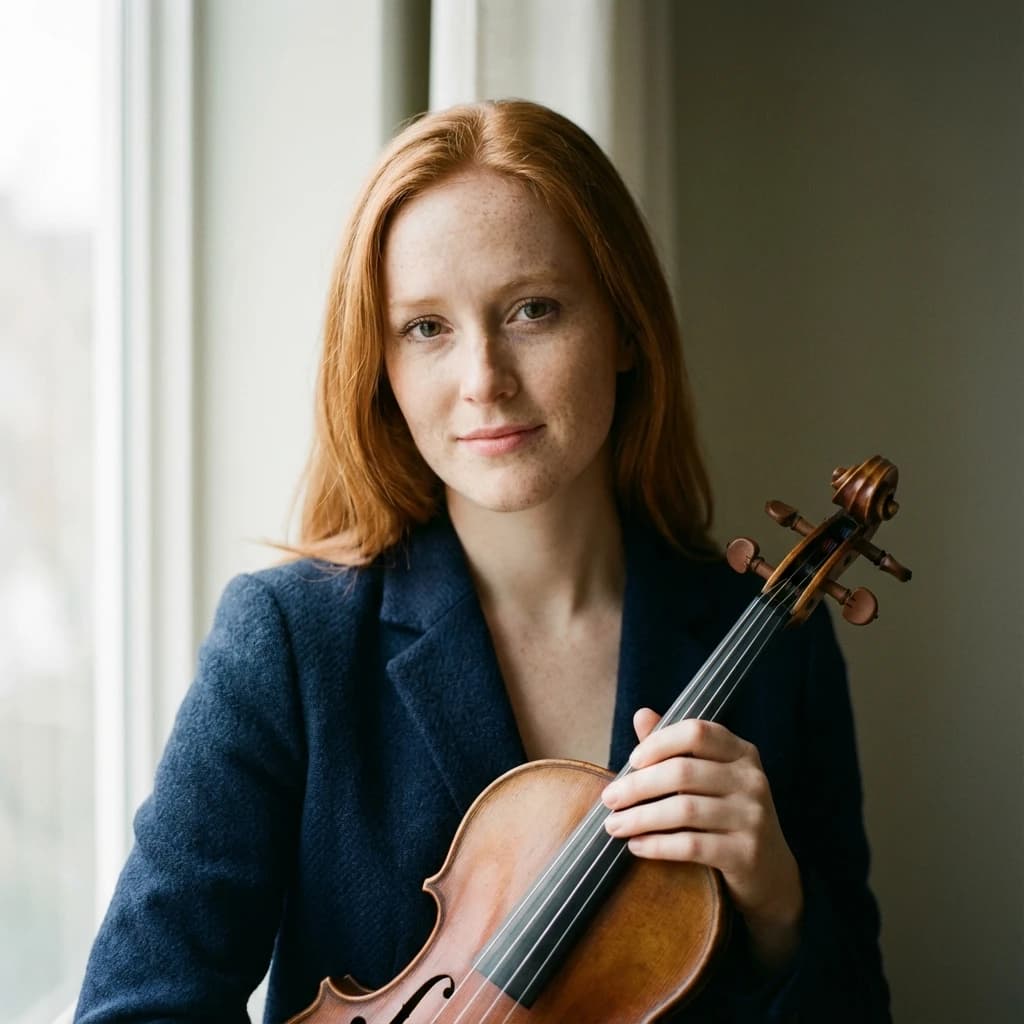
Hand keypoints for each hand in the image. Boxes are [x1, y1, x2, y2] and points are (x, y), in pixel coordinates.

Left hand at [601, 709, 803, 972]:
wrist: (770, 872)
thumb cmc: (727, 815)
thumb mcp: (709, 777)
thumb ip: (675, 747)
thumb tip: (641, 714)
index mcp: (741, 752)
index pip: (696, 732)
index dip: (659, 742)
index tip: (631, 761)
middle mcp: (751, 780)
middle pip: (682, 772)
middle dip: (638, 786)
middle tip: (608, 799)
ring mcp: (753, 817)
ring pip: (684, 810)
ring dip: (640, 818)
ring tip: (614, 825)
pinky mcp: (746, 853)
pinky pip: (692, 845)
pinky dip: (657, 845)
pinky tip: (636, 846)